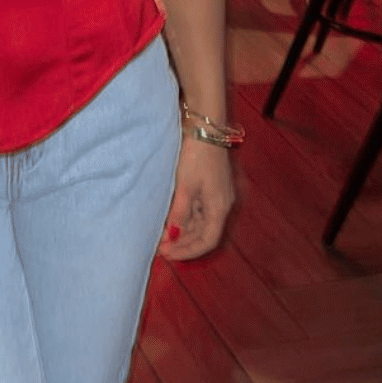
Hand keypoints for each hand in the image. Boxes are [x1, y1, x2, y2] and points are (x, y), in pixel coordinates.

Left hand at [158, 137, 232, 260]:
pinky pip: (198, 210)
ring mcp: (216, 195)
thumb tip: (172, 236)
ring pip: (200, 222)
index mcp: (219, 207)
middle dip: (182, 242)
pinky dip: (184, 217)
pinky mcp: (209, 186)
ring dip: (182, 231)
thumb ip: (179, 214)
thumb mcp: (184, 188)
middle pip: (203, 233)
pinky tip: (169, 218)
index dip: (188, 251)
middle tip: (160, 247)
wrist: (204, 128)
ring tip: (161, 234)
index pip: (207, 241)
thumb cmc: (196, 156)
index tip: (168, 254)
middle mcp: (222, 204)